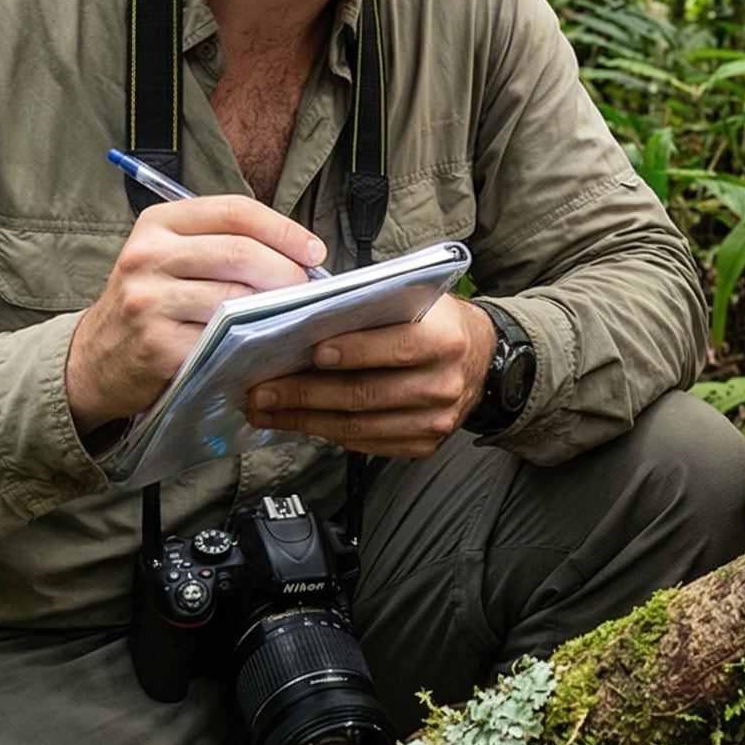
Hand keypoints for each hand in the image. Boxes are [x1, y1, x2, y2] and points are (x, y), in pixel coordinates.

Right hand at [65, 196, 329, 432]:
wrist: (95, 359)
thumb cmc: (150, 302)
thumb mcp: (169, 256)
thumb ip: (222, 244)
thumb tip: (301, 254)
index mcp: (157, 223)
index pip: (235, 211)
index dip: (284, 230)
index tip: (314, 251)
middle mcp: (148, 256)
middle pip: (241, 253)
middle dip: (289, 272)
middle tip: (309, 290)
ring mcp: (150, 302)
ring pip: (237, 299)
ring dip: (277, 309)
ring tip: (293, 316)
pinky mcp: (159, 347)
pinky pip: (225, 341)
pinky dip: (255, 342)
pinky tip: (267, 344)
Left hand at [242, 294, 494, 458]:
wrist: (482, 360)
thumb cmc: (437, 323)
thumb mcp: (418, 301)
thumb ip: (374, 306)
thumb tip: (309, 312)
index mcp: (445, 341)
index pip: (395, 348)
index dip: (353, 351)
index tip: (311, 352)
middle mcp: (443, 385)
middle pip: (366, 394)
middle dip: (306, 393)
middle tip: (262, 390)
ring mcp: (434, 421)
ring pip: (359, 426)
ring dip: (304, 420)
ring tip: (265, 410)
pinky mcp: (422, 444)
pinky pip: (366, 444)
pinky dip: (326, 433)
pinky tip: (297, 422)